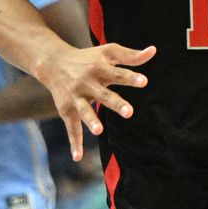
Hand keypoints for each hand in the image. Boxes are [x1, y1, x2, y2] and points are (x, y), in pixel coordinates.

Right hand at [38, 42, 155, 160]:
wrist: (54, 63)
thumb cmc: (88, 58)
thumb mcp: (108, 51)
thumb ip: (131, 55)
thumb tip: (153, 51)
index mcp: (99, 68)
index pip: (118, 74)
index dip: (130, 78)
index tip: (144, 82)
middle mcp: (87, 83)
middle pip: (103, 94)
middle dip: (115, 103)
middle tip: (129, 112)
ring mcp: (76, 97)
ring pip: (84, 110)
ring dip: (90, 120)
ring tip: (99, 131)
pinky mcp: (67, 110)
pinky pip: (71, 128)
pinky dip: (74, 143)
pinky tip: (78, 157)